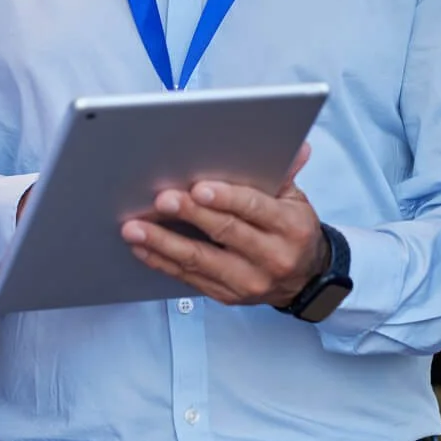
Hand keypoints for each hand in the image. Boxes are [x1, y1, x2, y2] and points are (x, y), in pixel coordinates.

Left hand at [120, 143, 325, 307]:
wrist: (305, 279)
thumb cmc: (293, 231)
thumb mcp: (295, 200)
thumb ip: (284, 173)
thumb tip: (295, 144)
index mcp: (290, 227)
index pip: (255, 209)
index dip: (225, 199)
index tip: (198, 189)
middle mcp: (271, 257)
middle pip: (224, 233)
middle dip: (190, 215)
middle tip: (161, 201)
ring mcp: (248, 281)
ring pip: (200, 260)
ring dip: (164, 243)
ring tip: (135, 229)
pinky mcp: (227, 295)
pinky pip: (190, 278)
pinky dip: (163, 262)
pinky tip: (143, 248)